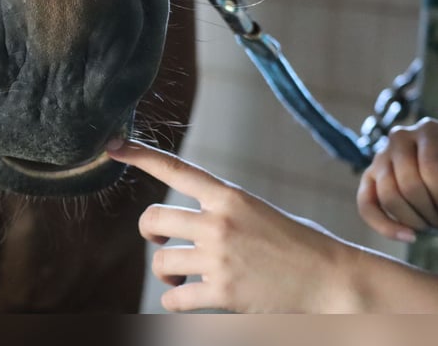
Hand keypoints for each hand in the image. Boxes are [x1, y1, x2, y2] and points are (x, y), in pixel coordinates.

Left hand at [108, 140, 352, 312]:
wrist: (334, 281)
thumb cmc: (301, 245)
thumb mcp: (259, 212)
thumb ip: (224, 209)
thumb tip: (191, 217)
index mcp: (229, 196)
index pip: (175, 168)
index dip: (139, 155)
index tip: (113, 145)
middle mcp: (219, 222)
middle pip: (153, 218)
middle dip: (149, 231)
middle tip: (160, 240)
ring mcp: (219, 258)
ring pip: (160, 260)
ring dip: (164, 271)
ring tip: (178, 276)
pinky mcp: (222, 293)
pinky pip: (174, 298)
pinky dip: (175, 301)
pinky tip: (188, 299)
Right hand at [357, 117, 437, 240]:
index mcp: (427, 130)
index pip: (431, 170)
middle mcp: (398, 138)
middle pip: (409, 185)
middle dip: (431, 212)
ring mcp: (380, 156)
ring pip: (389, 197)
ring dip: (415, 221)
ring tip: (432, 226)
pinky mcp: (369, 176)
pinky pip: (366, 206)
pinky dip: (386, 227)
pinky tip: (409, 237)